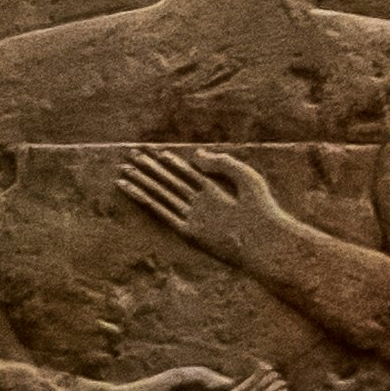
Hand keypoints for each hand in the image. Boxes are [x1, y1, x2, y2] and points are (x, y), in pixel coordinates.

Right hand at [117, 146, 295, 260]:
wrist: (265, 239)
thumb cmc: (262, 208)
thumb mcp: (245, 177)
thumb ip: (221, 163)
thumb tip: (195, 155)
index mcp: (214, 190)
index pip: (186, 171)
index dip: (169, 161)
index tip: (152, 150)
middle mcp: (199, 203)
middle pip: (169, 181)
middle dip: (150, 168)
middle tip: (130, 155)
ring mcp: (192, 216)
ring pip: (161, 194)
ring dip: (143, 182)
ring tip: (124, 170)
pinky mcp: (187, 231)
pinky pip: (162, 213)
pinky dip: (146, 201)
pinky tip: (133, 190)